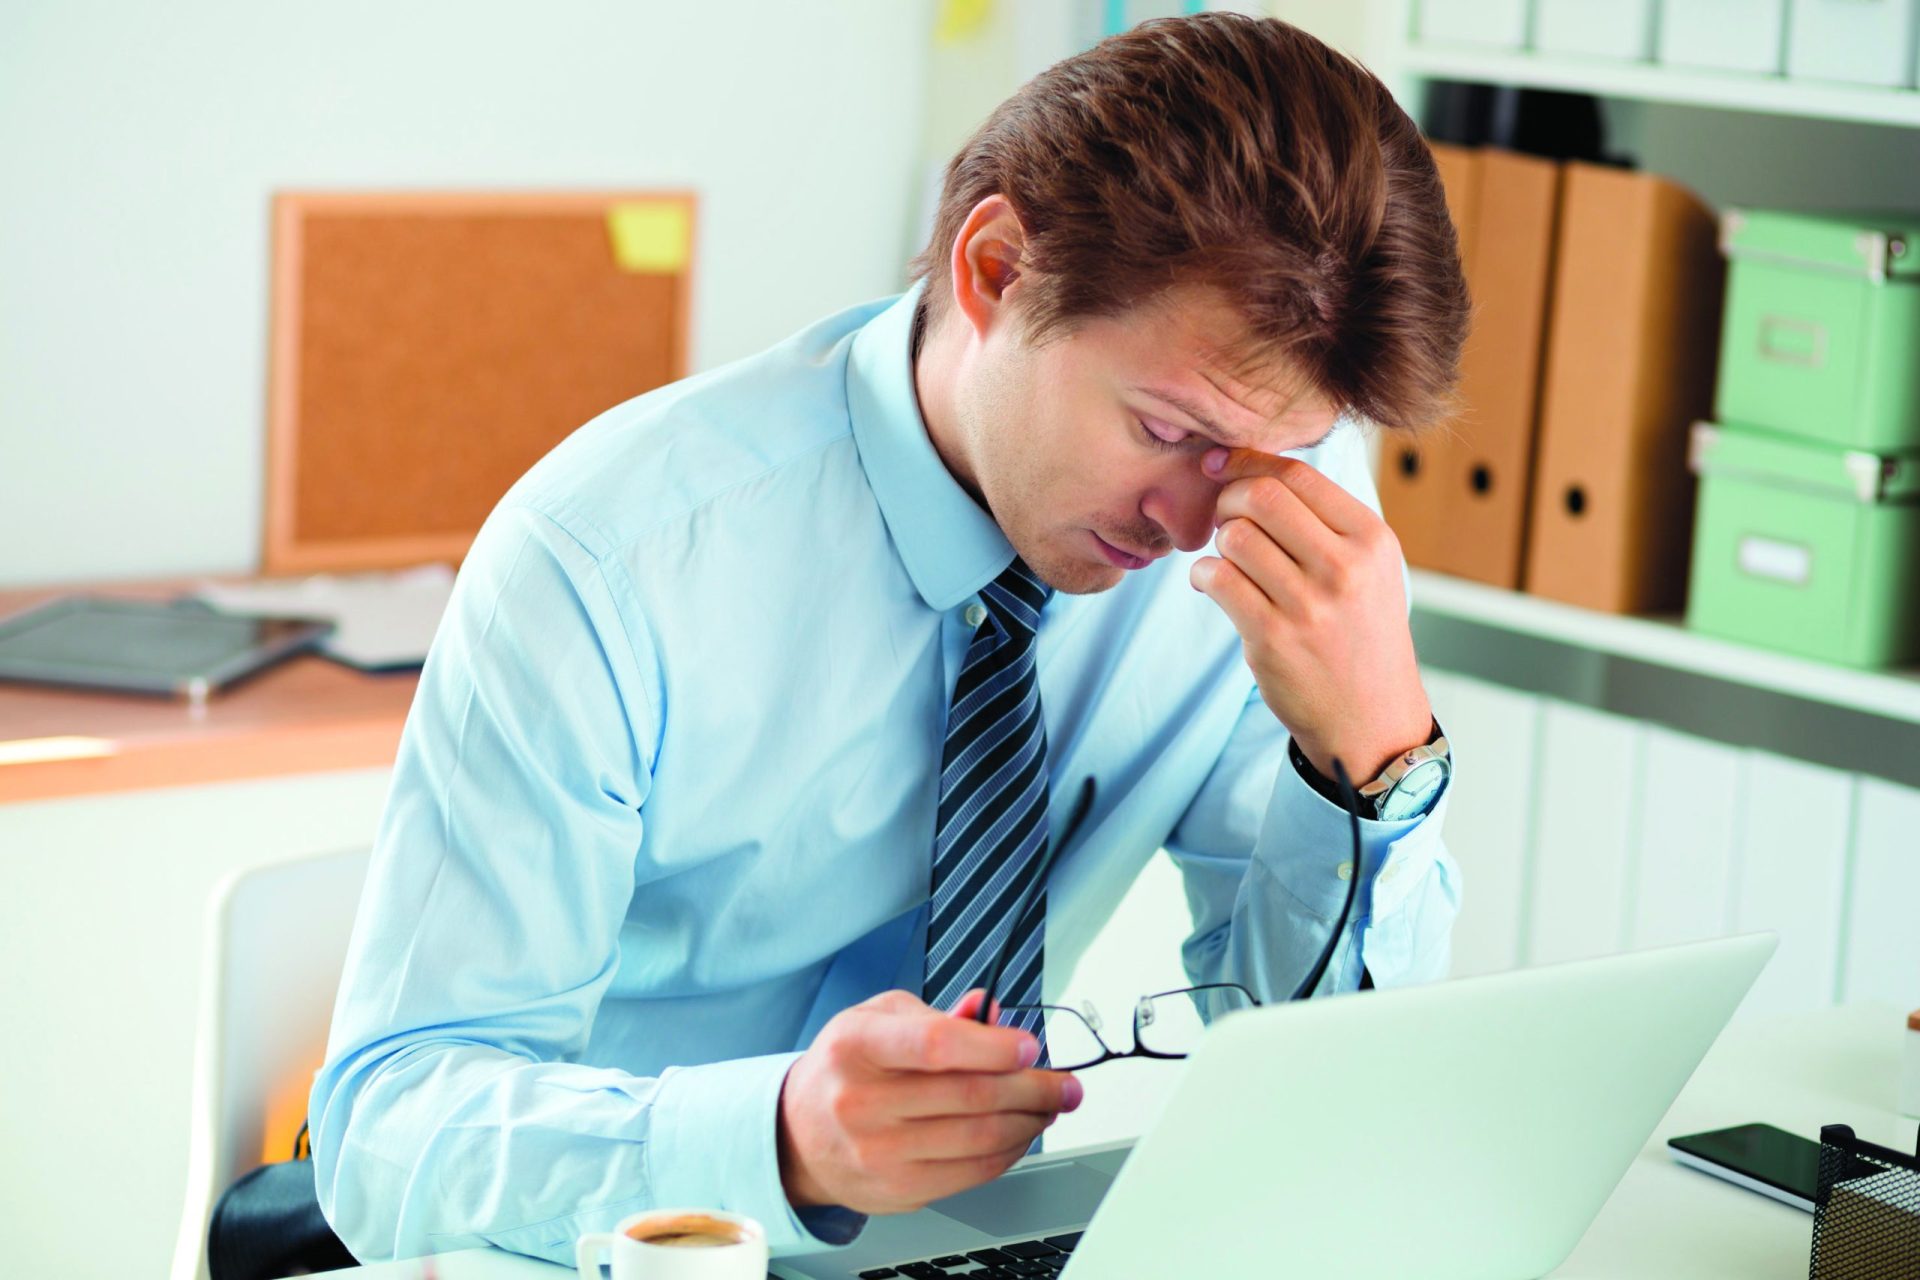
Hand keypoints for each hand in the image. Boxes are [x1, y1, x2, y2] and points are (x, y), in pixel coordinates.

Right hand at [776, 989, 1082, 1214]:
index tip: (1029, 1047)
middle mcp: (862, 1101)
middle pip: (970, 1096)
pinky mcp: (898, 1188)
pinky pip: (973, 1172)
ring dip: (1030, 1121)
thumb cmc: (846, 1068)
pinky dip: (1009, 1152)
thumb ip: (937, 1014)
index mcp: (857, 1046)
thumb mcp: (878, 1018)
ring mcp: (879, 1152)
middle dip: (1034, 1087)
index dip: (993, 1047)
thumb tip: (991, 1011)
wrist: (800, 1133)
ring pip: (979, 1138)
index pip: (935, 1045)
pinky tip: (1020, 1133)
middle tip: (1065, 1082)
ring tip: (1050, 1106)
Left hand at [1192, 447, 1431, 783]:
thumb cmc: (1361, 634)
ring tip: (1228, 560)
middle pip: (1261, 496)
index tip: (1222, 466)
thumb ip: (1326, 522)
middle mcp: (1345, 567)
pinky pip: (1218, 579)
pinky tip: (1214, 584)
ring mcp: (1308, 604)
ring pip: (1235, 537)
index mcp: (1371, 539)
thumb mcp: (1371, 569)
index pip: (1298, 475)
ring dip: (1218, 543)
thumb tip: (1254, 468)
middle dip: (1227, 498)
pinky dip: (1204, 575)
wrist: (1372, 718)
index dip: (1248, 462)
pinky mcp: (1273, 637)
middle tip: (1221, 517)